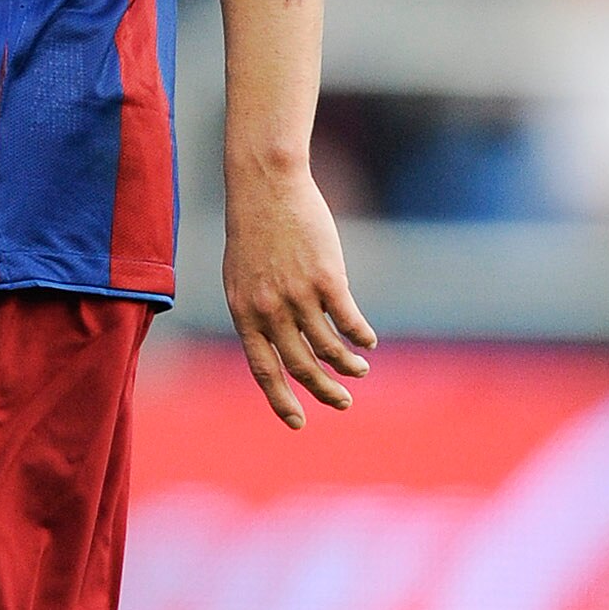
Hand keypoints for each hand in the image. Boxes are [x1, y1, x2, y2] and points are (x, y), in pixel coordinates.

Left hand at [222, 157, 375, 428]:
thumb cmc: (253, 231)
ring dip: (347, 364)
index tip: (298, 422)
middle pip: (300, 365)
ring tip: (360, 370)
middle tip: (342, 402)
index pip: (263, 369)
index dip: (280, 400)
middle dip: (323, 390)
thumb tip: (277, 343)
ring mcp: (298, 295)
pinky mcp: (326, 278)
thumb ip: (256, 312)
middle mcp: (270, 310)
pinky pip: (348, 320)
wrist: (266, 187)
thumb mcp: (241, 278)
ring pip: (328, 347)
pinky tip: (368, 342)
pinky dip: (359, 335)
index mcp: (244, 313)